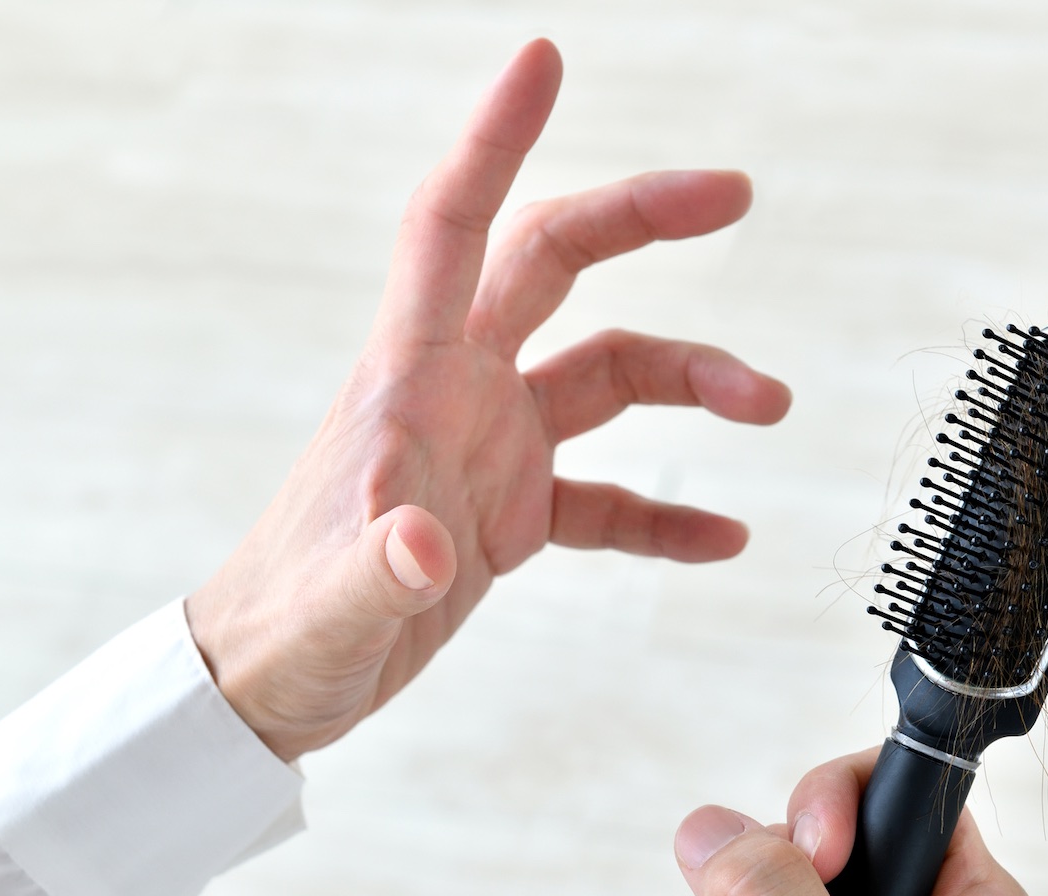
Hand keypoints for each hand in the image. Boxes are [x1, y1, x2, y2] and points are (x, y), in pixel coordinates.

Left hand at [184, 39, 790, 759]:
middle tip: (732, 196)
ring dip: (691, 382)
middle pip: (556, 264)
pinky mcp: (511, 511)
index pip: (454, 223)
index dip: (497, 139)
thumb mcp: (331, 607)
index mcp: (408, 378)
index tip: (544, 60)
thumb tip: (422, 546)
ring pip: (608, 375)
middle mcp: (458, 391)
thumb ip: (376, 571)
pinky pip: (611, 496)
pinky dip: (667, 512)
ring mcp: (491, 447)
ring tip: (769, 404)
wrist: (278, 682)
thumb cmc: (286, 627)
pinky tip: (722, 536)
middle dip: (641, 219)